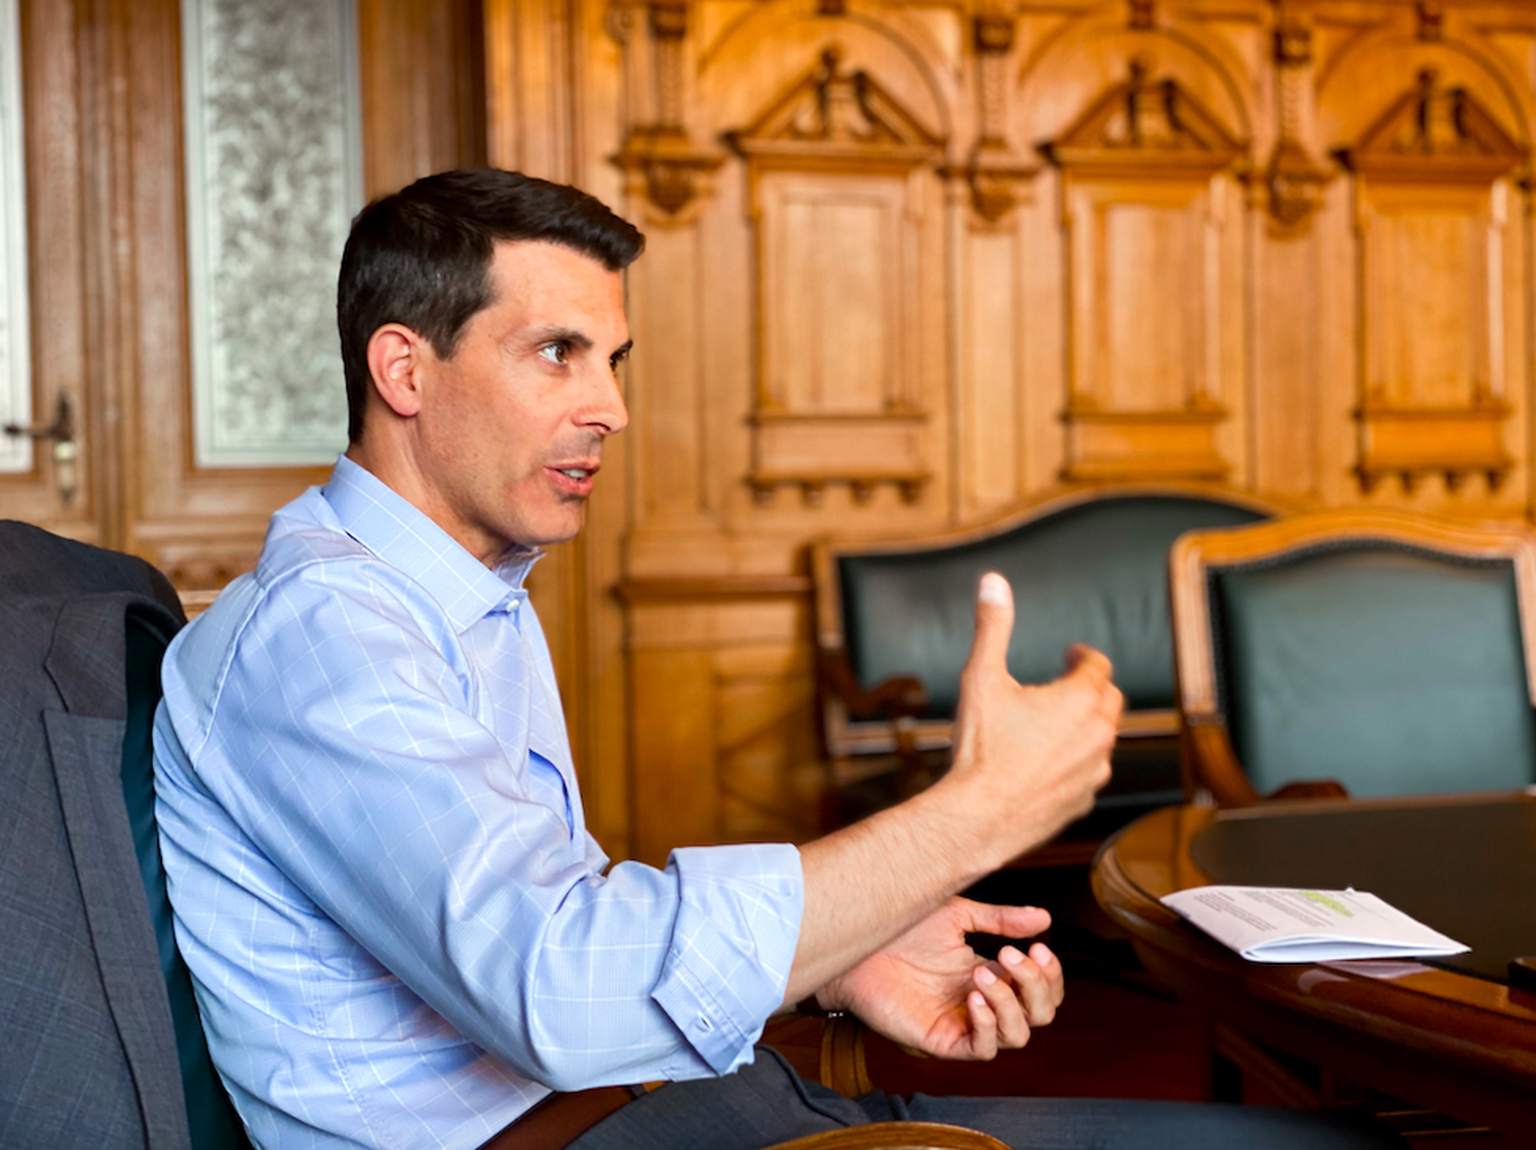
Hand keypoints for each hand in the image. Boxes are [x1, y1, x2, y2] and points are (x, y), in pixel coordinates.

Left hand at [815, 897, 1063, 1060]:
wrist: (859, 945)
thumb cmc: (901, 929)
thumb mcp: (957, 916)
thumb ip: (1000, 920)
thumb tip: (1046, 918)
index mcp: (990, 974)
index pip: (1041, 991)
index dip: (1049, 975)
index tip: (1038, 947)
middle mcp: (983, 1003)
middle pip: (1039, 1015)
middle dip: (1036, 986)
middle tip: (1011, 956)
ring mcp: (964, 1024)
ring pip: (1017, 1036)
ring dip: (1010, 1004)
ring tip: (980, 973)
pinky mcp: (941, 1040)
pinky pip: (980, 1050)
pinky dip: (987, 1026)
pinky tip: (973, 997)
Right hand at [941, 573, 1121, 862]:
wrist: (977, 818)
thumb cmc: (980, 749)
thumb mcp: (981, 677)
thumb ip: (992, 626)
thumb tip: (993, 582)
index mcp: (1079, 700)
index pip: (1098, 665)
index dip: (1083, 656)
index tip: (1069, 655)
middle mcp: (1097, 735)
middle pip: (1109, 700)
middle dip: (1091, 687)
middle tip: (1067, 684)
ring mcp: (1094, 772)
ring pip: (1103, 739)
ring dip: (1086, 726)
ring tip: (1054, 724)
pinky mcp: (1083, 801)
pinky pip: (1089, 774)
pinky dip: (1076, 762)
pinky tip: (1047, 763)